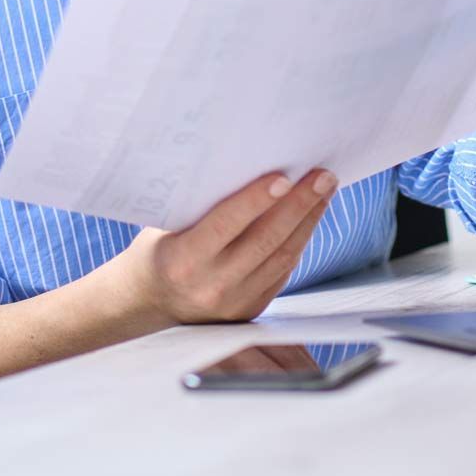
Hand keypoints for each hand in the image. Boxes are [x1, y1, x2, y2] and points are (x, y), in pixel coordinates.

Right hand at [112, 168, 336, 326]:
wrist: (150, 303)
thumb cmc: (158, 251)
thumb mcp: (166, 227)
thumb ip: (202, 207)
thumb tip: (247, 166)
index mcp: (183, 261)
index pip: (226, 225)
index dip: (256, 200)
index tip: (284, 176)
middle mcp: (212, 285)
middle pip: (266, 240)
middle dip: (299, 204)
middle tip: (322, 176)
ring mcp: (235, 301)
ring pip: (282, 256)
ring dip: (308, 220)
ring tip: (324, 190)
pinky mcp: (251, 309)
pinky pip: (283, 271)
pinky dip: (300, 240)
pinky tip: (310, 216)